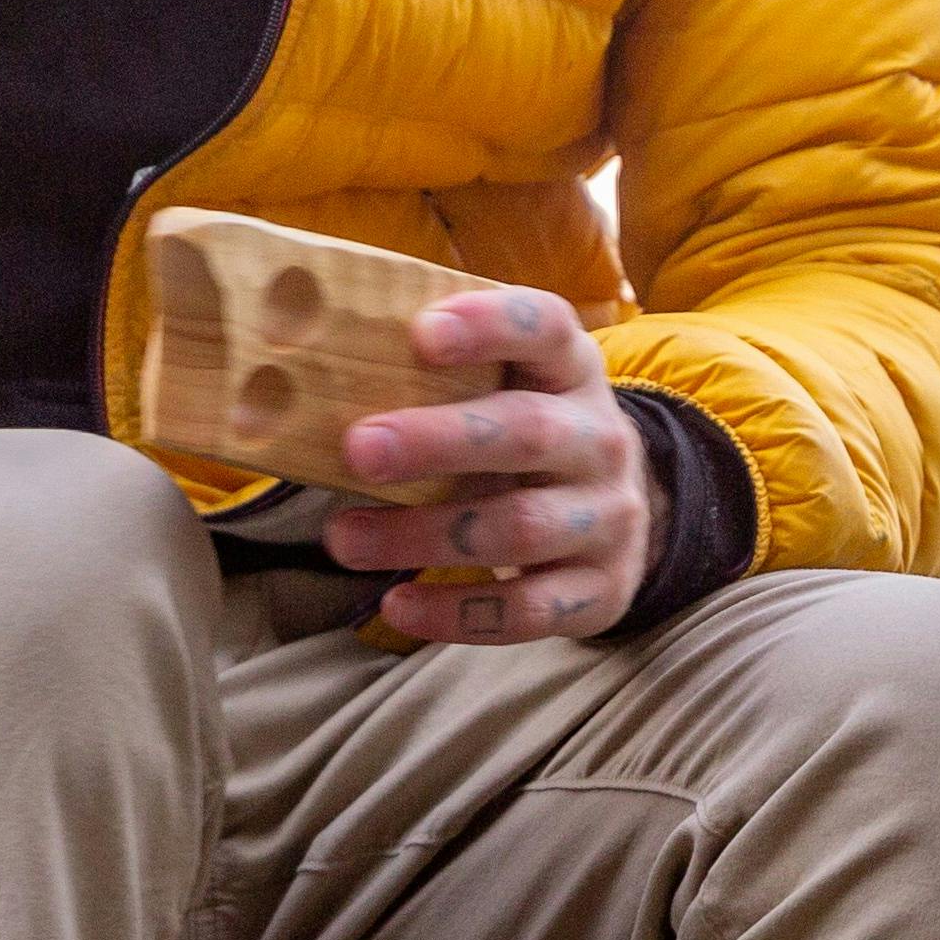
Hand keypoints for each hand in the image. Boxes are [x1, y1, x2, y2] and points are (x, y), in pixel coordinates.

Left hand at [325, 287, 661, 647]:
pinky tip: (397, 605)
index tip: (421, 333)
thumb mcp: (514, 395)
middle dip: (437, 442)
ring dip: (423, 535)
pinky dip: (455, 613)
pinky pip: (525, 611)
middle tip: (357, 451)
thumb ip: (448, 382)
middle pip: (525, 433)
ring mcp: (606, 519)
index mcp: (572, 371)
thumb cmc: (531, 447)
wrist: (625, 522)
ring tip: (345, 540)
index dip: (490, 326)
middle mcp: (601, 439)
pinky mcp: (598, 591)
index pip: (545, 328)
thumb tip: (314, 389)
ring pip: (519, 528)